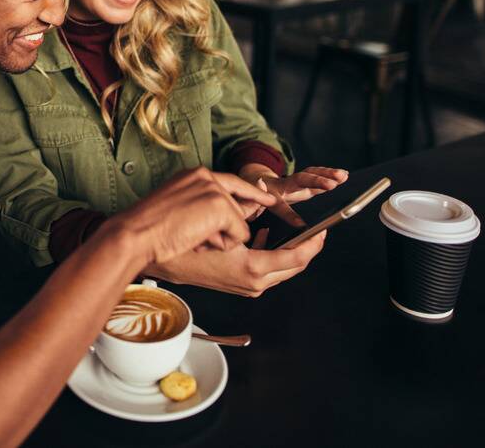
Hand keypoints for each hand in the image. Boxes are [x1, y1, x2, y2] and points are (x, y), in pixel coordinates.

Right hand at [108, 167, 276, 265]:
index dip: (251, 193)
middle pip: (239, 208)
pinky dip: (223, 243)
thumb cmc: (149, 232)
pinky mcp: (220, 206)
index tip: (267, 199)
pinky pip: (240, 234)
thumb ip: (205, 208)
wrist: (136, 235)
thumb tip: (241, 215)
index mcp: (195, 176)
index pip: (231, 182)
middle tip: (197, 237)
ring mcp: (215, 190)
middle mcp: (207, 177)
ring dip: (221, 238)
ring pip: (240, 223)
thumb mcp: (180, 213)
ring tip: (192, 238)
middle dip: (226, 229)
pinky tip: (199, 240)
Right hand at [144, 228, 326, 296]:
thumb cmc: (189, 243)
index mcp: (253, 268)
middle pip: (295, 266)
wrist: (160, 259)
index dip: (315, 243)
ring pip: (283, 270)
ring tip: (296, 232)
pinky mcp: (241, 286)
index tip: (324, 230)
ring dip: (291, 251)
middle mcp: (254, 282)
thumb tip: (265, 197)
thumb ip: (250, 216)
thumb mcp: (225, 227)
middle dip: (308, 248)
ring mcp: (248, 287)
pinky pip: (268, 271)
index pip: (299, 257)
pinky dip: (274, 255)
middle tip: (317, 231)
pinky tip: (265, 237)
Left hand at [238, 164, 348, 226]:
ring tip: (343, 176)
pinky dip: (329, 174)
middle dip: (315, 182)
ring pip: (310, 175)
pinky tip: (344, 175)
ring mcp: (293, 182)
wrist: (250, 180)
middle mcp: (282, 185)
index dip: (289, 215)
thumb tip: (258, 224)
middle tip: (331, 185)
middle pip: (299, 181)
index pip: (279, 206)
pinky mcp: (301, 182)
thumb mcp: (245, 207)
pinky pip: (316, 176)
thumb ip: (249, 212)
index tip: (301, 225)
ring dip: (327, 175)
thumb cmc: (249, 197)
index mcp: (268, 195)